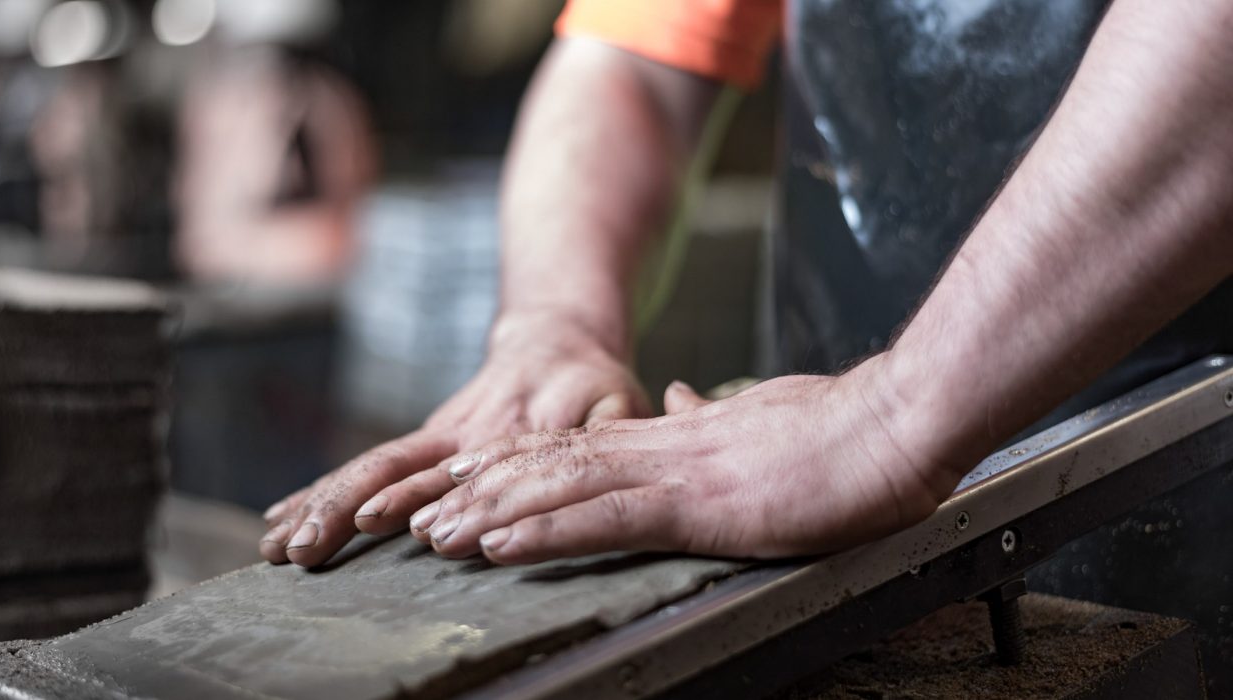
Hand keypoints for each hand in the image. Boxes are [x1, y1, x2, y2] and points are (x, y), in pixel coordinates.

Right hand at [258, 310, 648, 566]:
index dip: (410, 497)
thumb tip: (592, 468)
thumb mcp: (616, 405)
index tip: (369, 522)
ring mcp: (431, 439)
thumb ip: (605, 437)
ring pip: (364, 470)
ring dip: (317, 506)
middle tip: (301, 549)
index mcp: (500, 432)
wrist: (557, 339)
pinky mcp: (420, 444)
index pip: (447, 469)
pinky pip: (362, 469)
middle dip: (338, 509)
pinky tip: (278, 525)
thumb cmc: (593, 383)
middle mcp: (455, 436)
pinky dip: (317, 494)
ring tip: (274, 547)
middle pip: (386, 470)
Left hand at [412, 358, 960, 564]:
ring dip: (492, 515)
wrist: (898, 422)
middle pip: (551, 467)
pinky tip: (501, 546)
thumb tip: (681, 400)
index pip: (579, 448)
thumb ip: (710, 414)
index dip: (517, 465)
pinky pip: (603, 518)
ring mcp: (676, 473)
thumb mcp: (763, 416)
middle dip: (483, 495)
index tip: (468, 479)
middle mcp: (662, 449)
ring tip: (436, 536)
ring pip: (560, 490)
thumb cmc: (846, 429)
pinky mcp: (698, 503)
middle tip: (423, 516)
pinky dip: (543, 533)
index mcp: (678, 436)